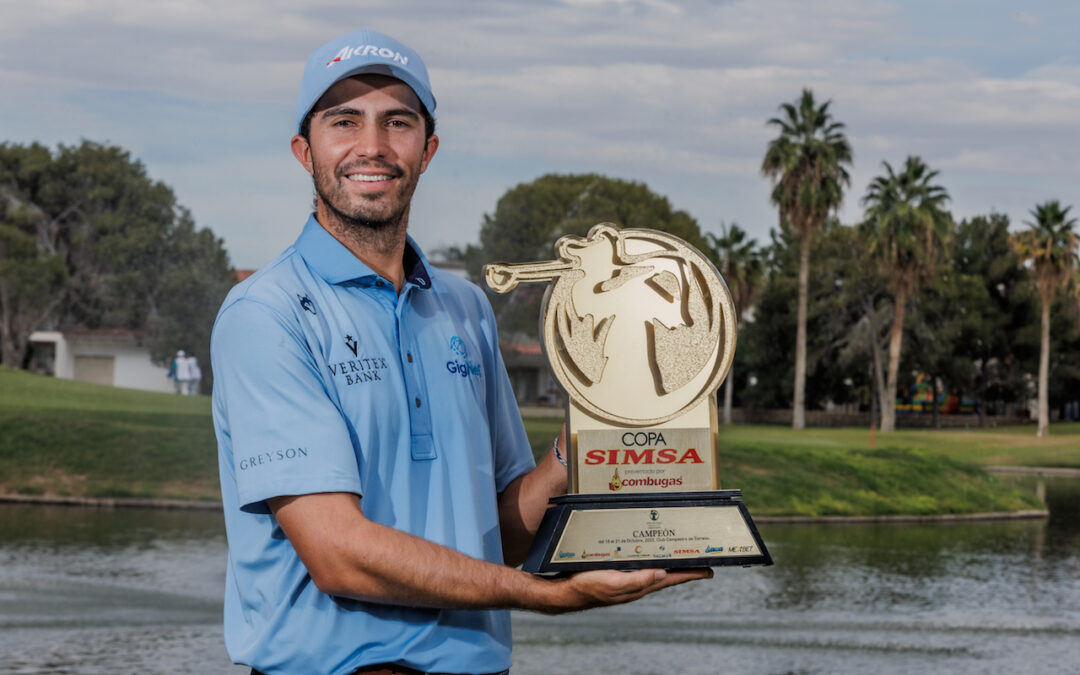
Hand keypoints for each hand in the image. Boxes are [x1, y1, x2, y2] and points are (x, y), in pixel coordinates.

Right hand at [544, 567, 712, 613]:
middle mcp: (637, 584)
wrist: (564, 591)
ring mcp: (628, 580)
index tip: (708, 570)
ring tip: (682, 559)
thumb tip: (661, 573)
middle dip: (685, 570)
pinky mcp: (618, 575)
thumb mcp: (613, 583)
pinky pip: (640, 567)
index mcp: (639, 586)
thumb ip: (637, 580)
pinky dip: (651, 562)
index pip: (671, 579)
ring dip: (670, 566)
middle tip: (701, 563)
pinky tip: (650, 557)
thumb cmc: (587, 587)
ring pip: (655, 571)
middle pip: (667, 576)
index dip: (690, 574)